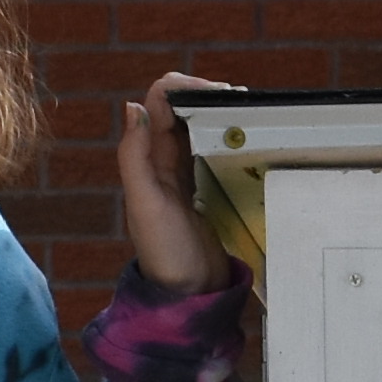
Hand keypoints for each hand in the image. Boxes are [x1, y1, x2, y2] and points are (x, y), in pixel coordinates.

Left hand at [117, 70, 232, 290]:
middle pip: (181, 109)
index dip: (185, 87)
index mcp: (145, 157)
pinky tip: (245, 139)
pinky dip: (226, 137)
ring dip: (218, 114)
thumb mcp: (146, 203)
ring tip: (247, 115)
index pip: (159, 101)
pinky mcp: (203, 189)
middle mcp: (161, 160)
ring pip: (198, 127)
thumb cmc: (165, 252)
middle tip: (241, 103)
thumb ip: (135, 157)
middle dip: (207, 96)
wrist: (187, 294)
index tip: (218, 94)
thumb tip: (134, 106)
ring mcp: (183, 174)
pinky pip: (211, 151)